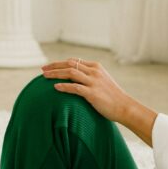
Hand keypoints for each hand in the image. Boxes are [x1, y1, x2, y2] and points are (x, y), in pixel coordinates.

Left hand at [41, 58, 157, 140]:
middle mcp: (94, 71)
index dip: (60, 63)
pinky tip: (55, 88)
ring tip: (44, 76)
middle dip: (54, 66)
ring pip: (70, 73)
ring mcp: (94, 82)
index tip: (49, 66)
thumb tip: (75, 79)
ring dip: (56, 74)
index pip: (74, 61)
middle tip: (42, 69)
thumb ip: (90, 78)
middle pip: (70, 64)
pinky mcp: (93, 93)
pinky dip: (64, 86)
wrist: (125, 107)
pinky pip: (75, 87)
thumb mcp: (102, 82)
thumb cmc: (112, 97)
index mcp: (96, 67)